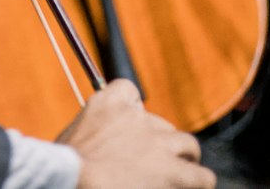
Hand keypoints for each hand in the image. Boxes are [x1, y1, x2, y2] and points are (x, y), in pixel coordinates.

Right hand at [60, 79, 215, 188]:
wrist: (74, 176)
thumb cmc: (67, 163)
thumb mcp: (73, 133)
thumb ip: (92, 128)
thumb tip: (95, 141)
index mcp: (109, 102)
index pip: (130, 91)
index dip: (134, 110)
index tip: (130, 128)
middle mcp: (138, 117)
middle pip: (162, 123)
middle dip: (161, 141)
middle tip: (155, 161)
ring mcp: (158, 143)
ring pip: (188, 145)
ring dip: (185, 158)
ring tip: (181, 174)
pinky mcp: (173, 171)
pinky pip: (202, 176)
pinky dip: (200, 182)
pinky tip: (195, 187)